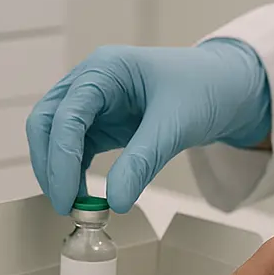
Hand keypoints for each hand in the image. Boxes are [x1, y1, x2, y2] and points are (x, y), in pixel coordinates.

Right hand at [25, 40, 270, 214]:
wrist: (227, 87)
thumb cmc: (205, 89)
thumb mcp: (175, 125)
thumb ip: (142, 162)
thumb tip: (114, 203)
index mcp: (104, 69)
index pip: (66, 114)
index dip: (60, 158)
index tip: (66, 197)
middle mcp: (89, 81)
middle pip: (46, 122)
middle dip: (49, 164)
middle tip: (63, 203)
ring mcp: (92, 102)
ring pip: (53, 136)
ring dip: (56, 170)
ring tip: (73, 205)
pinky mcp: (99, 123)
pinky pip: (73, 149)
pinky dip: (72, 172)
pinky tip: (83, 195)